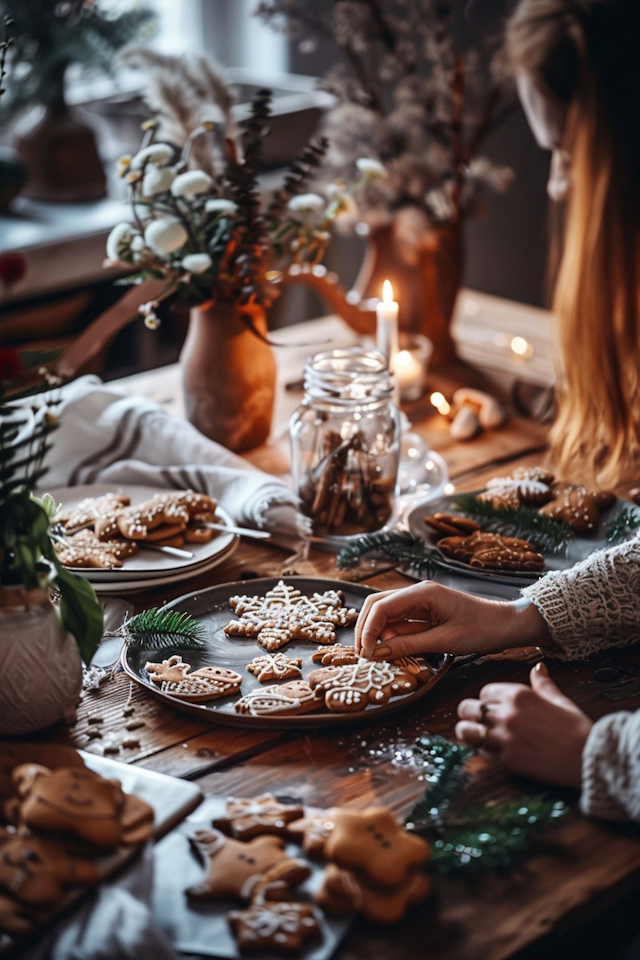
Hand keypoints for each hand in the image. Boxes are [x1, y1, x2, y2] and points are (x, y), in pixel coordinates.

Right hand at [354, 582, 549, 659]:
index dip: (367, 629)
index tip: (365, 653)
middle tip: (364, 655)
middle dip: (366, 629)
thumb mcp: (444, 641)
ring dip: (378, 634)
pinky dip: (392, 637)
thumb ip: (408, 645)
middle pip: (378, 606)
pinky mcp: (425, 613)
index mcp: (421, 592)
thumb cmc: (481, 629)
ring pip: (387, 615)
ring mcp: (420, 602)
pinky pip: (401, 623)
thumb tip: (377, 653)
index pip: (381, 607)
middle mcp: (417, 593)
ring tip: (376, 657)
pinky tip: (390, 651)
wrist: (507, 625)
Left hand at [455, 663, 592, 787]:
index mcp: (518, 694)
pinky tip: (495, 751)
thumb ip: (541, 683)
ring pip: (465, 732)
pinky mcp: (506, 760)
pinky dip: (484, 752)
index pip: (484, 692)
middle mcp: (506, 713)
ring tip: (476, 736)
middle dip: (470, 714)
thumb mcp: (558, 699)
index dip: (487, 700)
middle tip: (477, 721)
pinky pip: (481, 753)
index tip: (492, 707)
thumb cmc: (576, 728)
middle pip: (467, 708)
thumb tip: (538, 667)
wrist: (588, 757)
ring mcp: (504, 737)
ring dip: (468, 733)